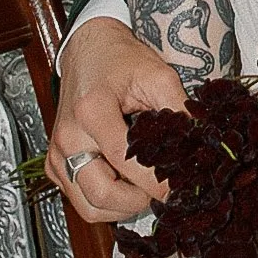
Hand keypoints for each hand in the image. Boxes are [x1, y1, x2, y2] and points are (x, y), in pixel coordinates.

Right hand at [48, 17, 177, 222]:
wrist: (89, 51)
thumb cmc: (121, 60)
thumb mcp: (158, 76)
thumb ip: (179, 110)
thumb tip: (202, 144)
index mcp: (92, 111)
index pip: (123, 160)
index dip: (154, 182)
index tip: (177, 190)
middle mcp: (68, 137)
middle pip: (101, 194)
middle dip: (137, 201)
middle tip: (161, 190)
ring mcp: (58, 154)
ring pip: (88, 206)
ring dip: (120, 206)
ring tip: (143, 186)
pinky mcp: (55, 165)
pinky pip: (79, 199)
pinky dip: (104, 201)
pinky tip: (124, 182)